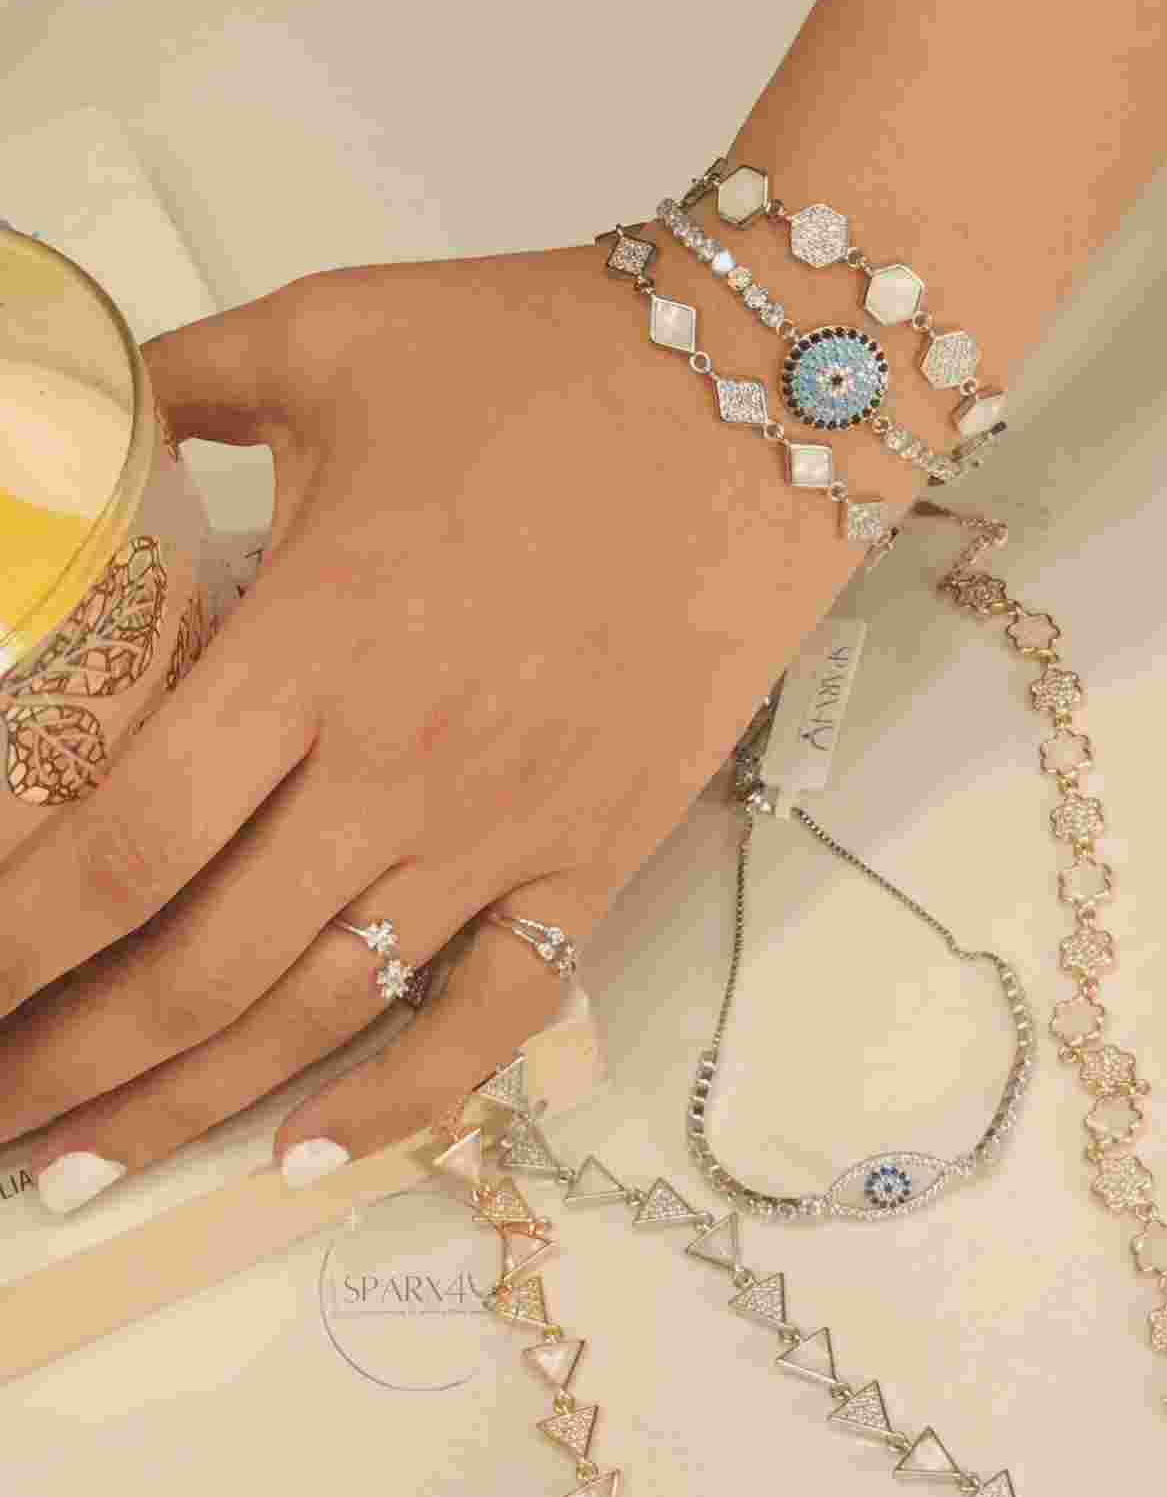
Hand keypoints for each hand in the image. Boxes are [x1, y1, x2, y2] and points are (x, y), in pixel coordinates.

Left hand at [0, 244, 932, 1208]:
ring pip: (322, 1016)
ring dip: (185, 1106)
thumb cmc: (548, 360)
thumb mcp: (330, 333)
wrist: (761, 400)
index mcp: (313, 642)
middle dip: (61, 1058)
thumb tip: (64, 414)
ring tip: (83, 1162)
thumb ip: (172, 380)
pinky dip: (401, 1103)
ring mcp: (507, 830)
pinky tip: (309, 1155)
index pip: (122, 842)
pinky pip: (496, 1015)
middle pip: (196, 967)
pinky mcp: (598, 852)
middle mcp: (398, 768)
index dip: (8, 939)